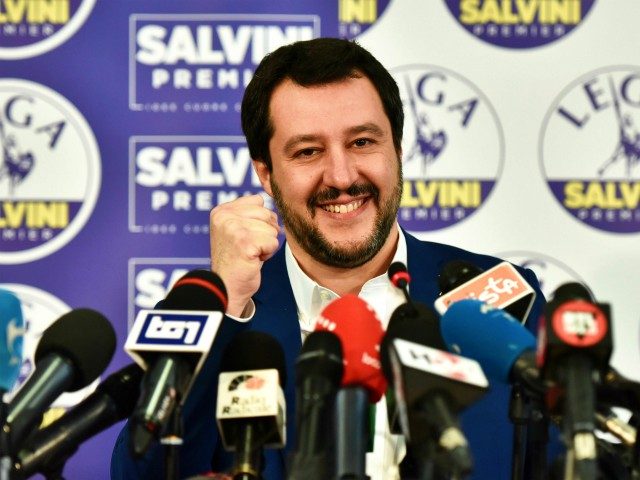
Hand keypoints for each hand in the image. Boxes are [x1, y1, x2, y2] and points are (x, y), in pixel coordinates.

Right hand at [209, 194, 279, 315]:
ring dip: (266, 245)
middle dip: (265, 233)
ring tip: (250, 254)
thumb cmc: (236, 260)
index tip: (245, 237)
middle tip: (249, 247)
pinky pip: (273, 242)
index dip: (259, 221)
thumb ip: (249, 214)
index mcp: (221, 211)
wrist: (227, 287)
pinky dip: (268, 254)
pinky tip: (253, 260)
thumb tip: (273, 208)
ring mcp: (233, 229)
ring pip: (272, 229)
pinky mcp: (244, 243)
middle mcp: (225, 217)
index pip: (258, 201)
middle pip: (267, 214)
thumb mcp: (236, 229)